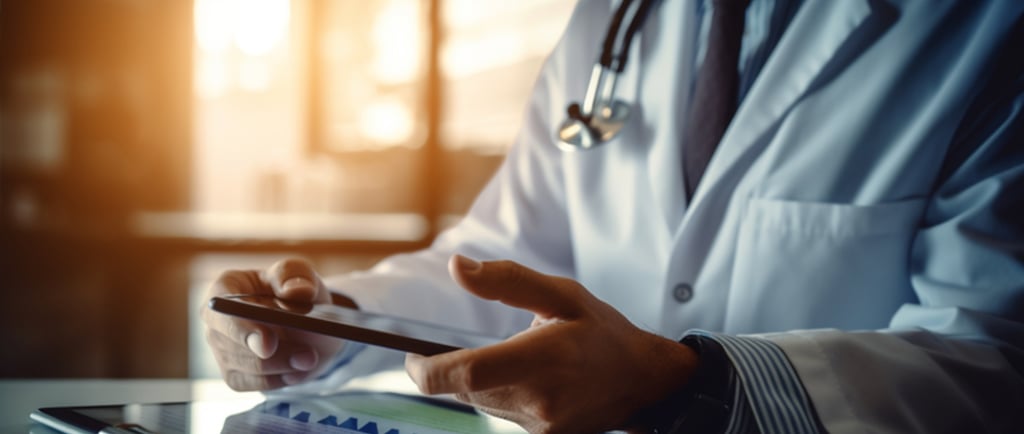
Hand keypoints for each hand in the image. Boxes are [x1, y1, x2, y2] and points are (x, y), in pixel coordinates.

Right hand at [201, 258, 348, 390]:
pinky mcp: (233, 372)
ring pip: (246, 366)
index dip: (241, 327)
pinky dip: (278, 380)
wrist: (305, 321)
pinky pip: (252, 383)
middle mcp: (216, 320)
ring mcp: (222, 349)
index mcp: (226, 286)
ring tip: (310, 358)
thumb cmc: (294, 290)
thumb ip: (296, 276)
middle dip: (272, 354)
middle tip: (307, 356)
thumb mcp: (300, 274)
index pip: (221, 307)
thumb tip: (297, 291)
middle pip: (232, 344)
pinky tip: (298, 371)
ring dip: (283, 367)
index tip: (268, 344)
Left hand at [405, 255, 697, 433]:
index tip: (410, 355)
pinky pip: (502, 416)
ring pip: (481, 405)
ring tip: (509, 359)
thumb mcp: (562, 294)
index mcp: (542, 358)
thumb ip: (506, 281)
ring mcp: (542, 424)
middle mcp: (539, 398)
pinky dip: (499, 396)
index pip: (465, 374)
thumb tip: (456, 267)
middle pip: (465, 391)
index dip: (425, 369)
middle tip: (446, 350)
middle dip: (448, 371)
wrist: (647, 382)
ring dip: (476, 383)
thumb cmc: (602, 332)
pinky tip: (528, 381)